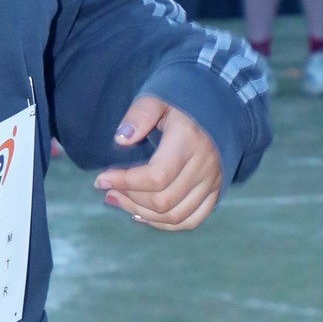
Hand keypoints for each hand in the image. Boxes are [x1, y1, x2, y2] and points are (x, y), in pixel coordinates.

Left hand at [96, 95, 222, 230]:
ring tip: (119, 201)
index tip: (101, 179)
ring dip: (142, 214)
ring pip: (175, 215)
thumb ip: (139, 115)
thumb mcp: (159, 98)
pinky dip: (165, 223)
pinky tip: (142, 214)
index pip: (156, 176)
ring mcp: (213, 181)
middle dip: (128, 199)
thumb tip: (121, 140)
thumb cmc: (183, 100)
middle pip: (163, 201)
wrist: (221, 104)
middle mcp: (204, 166)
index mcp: (189, 141)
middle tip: (108, 190)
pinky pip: (191, 220)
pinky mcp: (216, 191)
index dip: (125, 182)